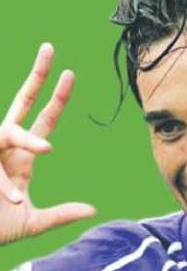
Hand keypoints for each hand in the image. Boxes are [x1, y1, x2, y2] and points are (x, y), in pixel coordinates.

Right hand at [0, 43, 95, 244]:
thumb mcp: (35, 223)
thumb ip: (61, 215)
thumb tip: (93, 210)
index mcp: (22, 158)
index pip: (43, 121)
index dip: (56, 99)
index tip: (70, 75)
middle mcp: (5, 149)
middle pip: (20, 103)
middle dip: (35, 76)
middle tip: (50, 48)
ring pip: (8, 130)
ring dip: (26, 140)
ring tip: (42, 156)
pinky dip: (5, 185)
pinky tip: (14, 200)